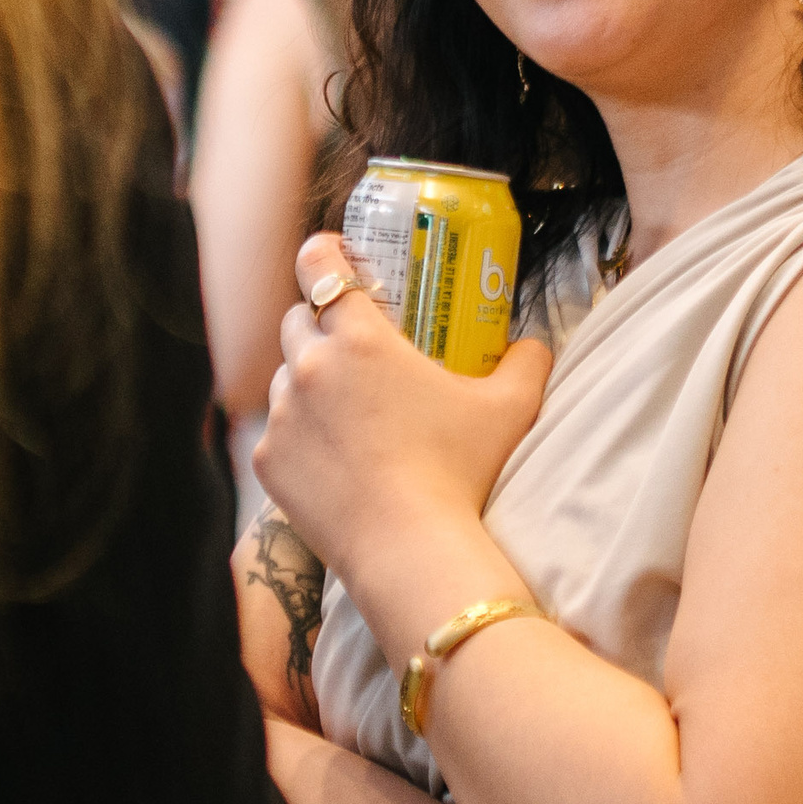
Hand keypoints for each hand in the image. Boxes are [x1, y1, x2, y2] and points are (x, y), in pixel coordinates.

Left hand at [254, 233, 552, 588]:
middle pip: (296, 319)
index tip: (333, 258)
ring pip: (284, 377)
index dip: (324, 255)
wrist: (409, 549)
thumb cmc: (460, 472)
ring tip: (347, 413)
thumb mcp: (509, 409)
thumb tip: (534, 345)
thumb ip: (527, 363)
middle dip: (319, 325)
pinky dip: (297, 436)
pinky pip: (275, 431)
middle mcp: (310, 365)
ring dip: (307, 382)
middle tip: (353, 350)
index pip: (319, 266)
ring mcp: (283, 414)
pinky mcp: (268, 460)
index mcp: (360, 337)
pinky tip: (333, 459)